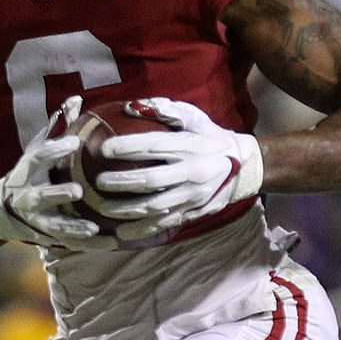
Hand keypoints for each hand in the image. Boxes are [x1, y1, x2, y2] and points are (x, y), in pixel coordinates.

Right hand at [0, 97, 102, 250]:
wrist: (3, 211)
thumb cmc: (29, 174)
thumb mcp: (37, 150)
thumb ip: (56, 126)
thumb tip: (77, 98)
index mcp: (28, 170)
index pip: (38, 157)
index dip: (53, 150)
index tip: (73, 142)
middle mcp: (29, 196)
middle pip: (41, 196)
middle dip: (57, 194)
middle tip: (77, 192)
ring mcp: (37, 219)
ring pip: (54, 226)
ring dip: (73, 227)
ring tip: (92, 228)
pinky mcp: (48, 237)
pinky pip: (70, 243)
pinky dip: (90, 246)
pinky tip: (111, 243)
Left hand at [90, 96, 262, 241]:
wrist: (241, 166)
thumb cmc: (208, 137)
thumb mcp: (195, 117)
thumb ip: (167, 110)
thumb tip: (132, 106)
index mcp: (191, 147)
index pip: (156, 146)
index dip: (128, 147)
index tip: (105, 148)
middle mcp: (193, 173)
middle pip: (152, 180)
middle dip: (122, 181)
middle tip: (99, 182)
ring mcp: (193, 196)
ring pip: (156, 206)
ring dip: (127, 209)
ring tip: (103, 208)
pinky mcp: (193, 212)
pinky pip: (165, 223)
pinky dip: (142, 230)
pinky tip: (121, 232)